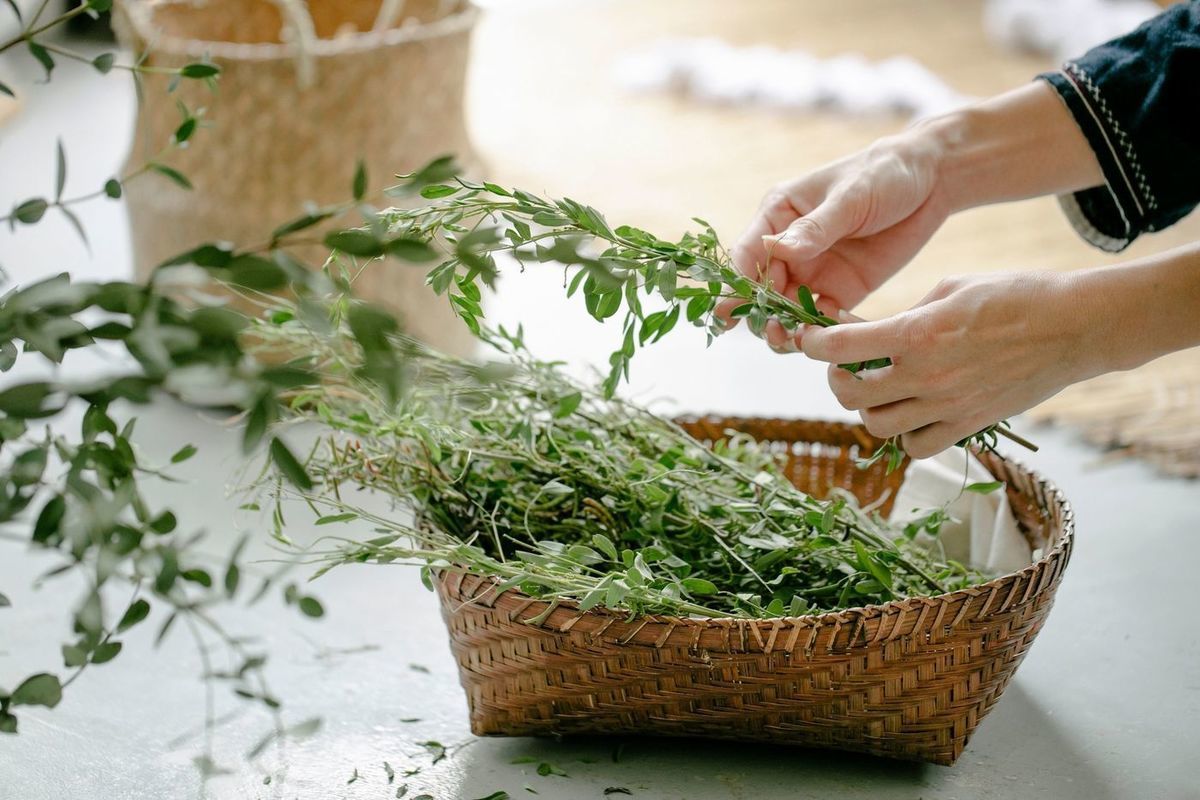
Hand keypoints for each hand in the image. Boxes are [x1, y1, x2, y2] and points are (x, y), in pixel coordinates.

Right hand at [716, 128, 950, 351]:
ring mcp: (813, 271)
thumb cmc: (884, 173)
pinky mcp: (841, 290)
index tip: (729, 312)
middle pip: (763, 289)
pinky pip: (821, 318)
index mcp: (780, 215)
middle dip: (762, 314)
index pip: (748, 253)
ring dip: (785, 329)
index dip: (736, 284)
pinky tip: (828, 341)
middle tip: (773, 332)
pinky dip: (820, 332)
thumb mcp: (851, 196)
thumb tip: (778, 250)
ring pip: (786, 310)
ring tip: (793, 342)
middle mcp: (790, 248)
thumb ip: (816, 227)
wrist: (932, 181)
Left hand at [801, 272, 1097, 457]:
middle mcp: (925, 375)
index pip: (840, 348)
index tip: (810, 338)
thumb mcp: (949, 287)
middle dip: (837, 376)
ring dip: (868, 407)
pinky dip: (905, 434)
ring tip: (880, 388)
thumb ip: (905, 313)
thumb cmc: (1014, 295)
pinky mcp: (968, 424)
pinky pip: (916, 447)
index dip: (813, 343)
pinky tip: (912, 411)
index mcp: (916, 333)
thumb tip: (869, 332)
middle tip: (847, 364)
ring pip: (877, 425)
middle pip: (849, 393)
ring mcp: (946, 406)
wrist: (1074, 326)